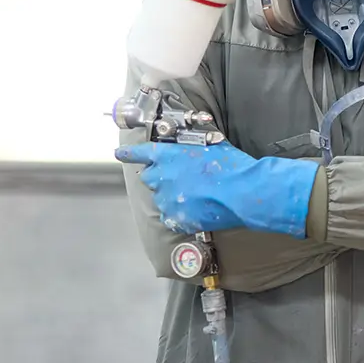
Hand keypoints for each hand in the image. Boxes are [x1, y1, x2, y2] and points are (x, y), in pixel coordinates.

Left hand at [115, 140, 318, 238]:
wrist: (243, 191)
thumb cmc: (232, 165)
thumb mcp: (211, 144)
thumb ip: (192, 146)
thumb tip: (190, 146)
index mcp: (168, 155)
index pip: (140, 152)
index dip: (129, 153)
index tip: (120, 153)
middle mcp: (162, 176)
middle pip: (150, 177)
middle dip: (160, 176)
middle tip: (179, 178)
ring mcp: (168, 199)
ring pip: (160, 197)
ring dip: (171, 195)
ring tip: (193, 195)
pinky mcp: (177, 217)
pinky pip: (170, 216)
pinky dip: (179, 214)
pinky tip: (195, 210)